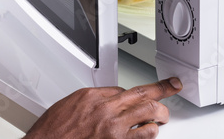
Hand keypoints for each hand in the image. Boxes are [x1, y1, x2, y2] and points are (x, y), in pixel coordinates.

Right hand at [24, 78, 182, 138]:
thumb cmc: (52, 131)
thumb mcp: (69, 105)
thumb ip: (92, 100)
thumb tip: (106, 99)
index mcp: (93, 97)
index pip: (123, 89)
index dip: (135, 93)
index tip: (145, 92)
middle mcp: (106, 111)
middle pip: (142, 96)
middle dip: (162, 92)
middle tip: (171, 89)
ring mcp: (113, 130)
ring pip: (148, 116)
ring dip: (159, 116)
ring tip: (162, 118)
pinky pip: (143, 138)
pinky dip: (149, 135)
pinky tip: (150, 133)